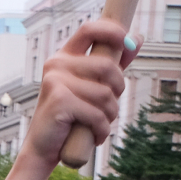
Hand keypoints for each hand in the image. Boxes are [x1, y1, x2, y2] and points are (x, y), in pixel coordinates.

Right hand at [22, 21, 134, 167]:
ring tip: (99, 125)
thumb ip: (113, 63)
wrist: (43, 149)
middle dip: (117, 90)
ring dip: (110, 115)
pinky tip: (95, 136)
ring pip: (105, 94)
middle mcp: (56, 65)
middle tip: (109, 108)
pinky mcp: (59, 101)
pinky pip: (96, 114)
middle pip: (107, 67)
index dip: (112, 31)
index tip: (127, 42)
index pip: (90, 30)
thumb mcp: (92, 87)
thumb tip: (137, 38)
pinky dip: (102, 129)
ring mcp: (55, 81)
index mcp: (64, 57)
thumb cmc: (70, 118)